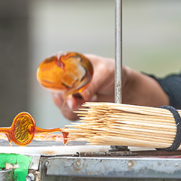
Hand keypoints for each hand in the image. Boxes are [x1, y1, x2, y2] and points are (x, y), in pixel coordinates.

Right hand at [51, 54, 169, 119]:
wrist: (124, 88)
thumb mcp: (105, 72)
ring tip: (86, 104)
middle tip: (74, 103)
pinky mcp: (76, 107)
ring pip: (62, 105)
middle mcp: (67, 80)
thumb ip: (93, 83)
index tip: (63, 91)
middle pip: (55, 91)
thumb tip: (83, 95)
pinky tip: (89, 110)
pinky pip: (70, 114)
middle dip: (64, 99)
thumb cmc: (114, 73)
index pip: (55, 73)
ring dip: (71, 108)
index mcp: (71, 65)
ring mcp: (71, 95)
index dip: (56, 83)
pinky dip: (77, 115)